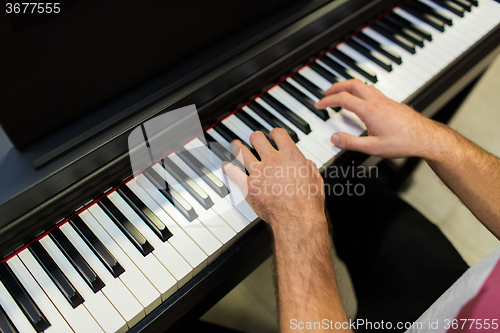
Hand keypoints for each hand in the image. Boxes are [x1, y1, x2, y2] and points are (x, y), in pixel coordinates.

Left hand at [222, 129, 325, 231]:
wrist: (297, 219)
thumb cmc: (308, 203)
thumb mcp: (315, 179)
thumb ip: (308, 167)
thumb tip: (306, 164)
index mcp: (290, 156)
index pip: (278, 134)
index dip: (274, 133)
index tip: (273, 135)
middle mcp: (273, 160)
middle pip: (257, 138)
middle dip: (255, 138)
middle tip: (254, 140)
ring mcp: (258, 172)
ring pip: (241, 151)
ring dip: (237, 147)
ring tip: (235, 146)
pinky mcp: (248, 186)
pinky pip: (233, 172)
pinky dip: (228, 168)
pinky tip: (226, 166)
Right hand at [314, 79, 448, 159]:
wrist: (427, 138)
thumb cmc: (404, 142)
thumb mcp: (373, 148)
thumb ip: (351, 143)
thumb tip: (335, 139)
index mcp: (370, 111)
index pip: (343, 99)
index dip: (327, 101)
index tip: (319, 105)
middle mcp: (377, 101)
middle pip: (353, 84)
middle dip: (336, 86)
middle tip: (327, 92)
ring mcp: (386, 100)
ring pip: (363, 85)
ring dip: (349, 86)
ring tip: (341, 93)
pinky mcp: (392, 103)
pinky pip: (372, 90)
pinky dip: (360, 91)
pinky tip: (360, 100)